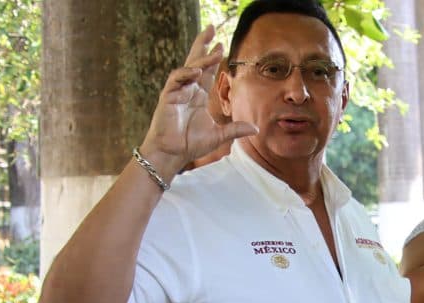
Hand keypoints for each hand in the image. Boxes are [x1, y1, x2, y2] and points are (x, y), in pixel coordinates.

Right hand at [139, 26, 256, 174]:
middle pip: (196, 61)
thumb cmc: (190, 144)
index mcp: (198, 96)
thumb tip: (256, 128)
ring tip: (214, 51)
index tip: (221, 45)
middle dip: (203, 45)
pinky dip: (186, 74)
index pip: (207, 71)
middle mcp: (188, 90)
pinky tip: (196, 72)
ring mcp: (177, 92)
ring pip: (188, 68)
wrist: (172, 153)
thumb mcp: (218, 136)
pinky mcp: (167, 97)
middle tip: (211, 28)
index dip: (213, 58)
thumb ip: (235, 129)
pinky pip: (176, 80)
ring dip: (201, 59)